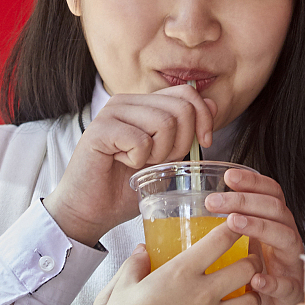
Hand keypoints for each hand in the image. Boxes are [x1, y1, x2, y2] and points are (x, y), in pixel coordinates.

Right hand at [45, 85, 218, 244]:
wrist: (91, 210)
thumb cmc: (125, 187)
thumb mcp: (166, 158)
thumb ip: (185, 132)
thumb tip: (213, 104)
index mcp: (143, 104)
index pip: (187, 94)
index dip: (203, 118)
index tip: (203, 143)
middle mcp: (126, 101)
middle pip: (180, 109)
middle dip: (181, 143)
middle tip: (160, 162)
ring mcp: (111, 113)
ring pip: (163, 123)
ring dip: (159, 154)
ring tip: (139, 163)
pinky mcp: (98, 130)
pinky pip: (140, 141)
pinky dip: (138, 160)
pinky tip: (122, 164)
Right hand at [92, 224, 259, 304]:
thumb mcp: (121, 289)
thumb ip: (134, 266)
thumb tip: (141, 251)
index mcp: (181, 272)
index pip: (219, 241)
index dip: (234, 229)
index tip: (237, 225)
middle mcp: (203, 293)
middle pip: (247, 270)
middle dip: (253, 263)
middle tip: (250, 262)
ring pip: (251, 303)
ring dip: (252, 297)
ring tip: (247, 296)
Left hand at [205, 167, 304, 304]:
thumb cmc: (259, 279)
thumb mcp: (247, 249)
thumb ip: (231, 231)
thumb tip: (188, 214)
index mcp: (275, 226)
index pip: (271, 194)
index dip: (253, 182)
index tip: (228, 176)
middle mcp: (287, 240)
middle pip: (275, 209)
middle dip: (245, 200)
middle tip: (215, 201)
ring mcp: (292, 265)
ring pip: (286, 238)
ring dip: (260, 227)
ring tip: (234, 222)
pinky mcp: (292, 294)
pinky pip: (286, 285)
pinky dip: (273, 281)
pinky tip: (256, 279)